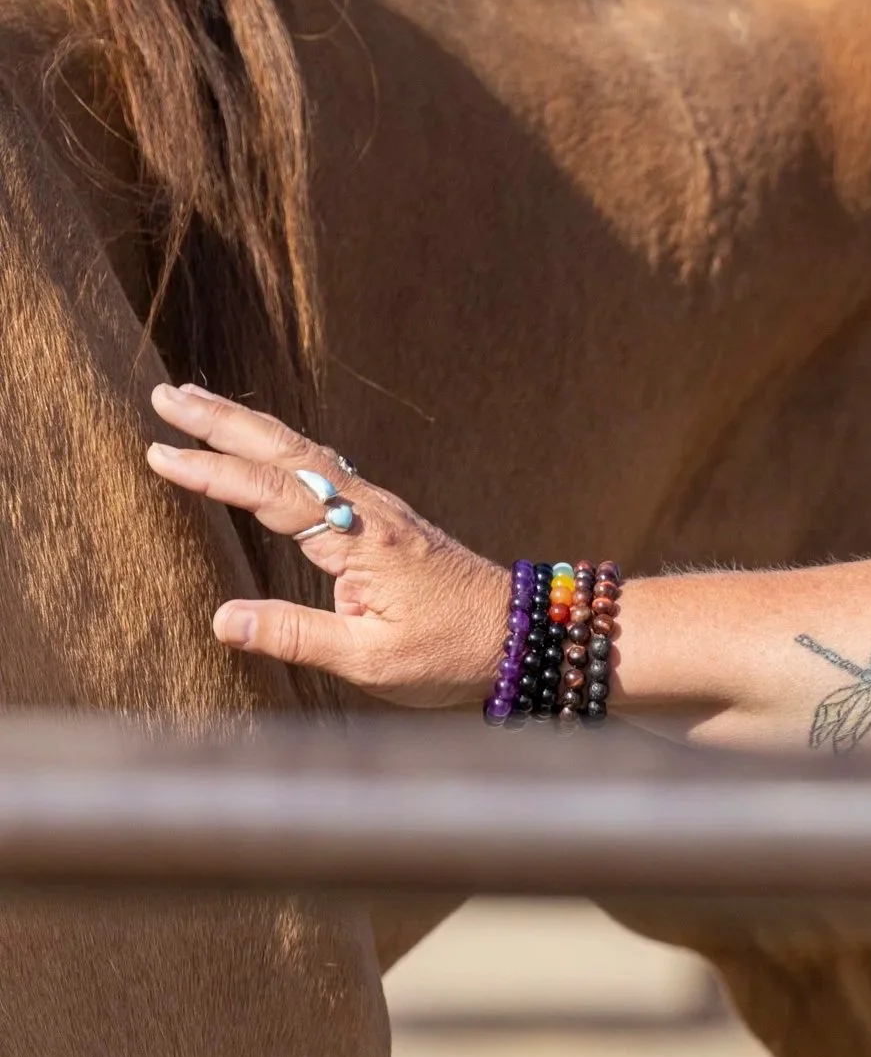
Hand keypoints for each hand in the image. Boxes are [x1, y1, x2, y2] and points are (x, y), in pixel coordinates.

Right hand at [146, 384, 508, 707]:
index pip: (274, 493)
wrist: (524, 635)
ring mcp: (381, 509)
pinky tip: (264, 444)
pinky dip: (283, 447)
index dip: (213, 472)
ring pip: (306, 453)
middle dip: (223, 422)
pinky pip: (325, 467)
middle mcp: (371, 511)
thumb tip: (222, 619)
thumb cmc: (452, 652)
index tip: (160, 453)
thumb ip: (296, 636)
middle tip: (164, 395)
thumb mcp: (372, 660)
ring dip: (249, 426)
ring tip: (196, 403)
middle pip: (287, 452)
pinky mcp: (387, 518)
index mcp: (363, 540)